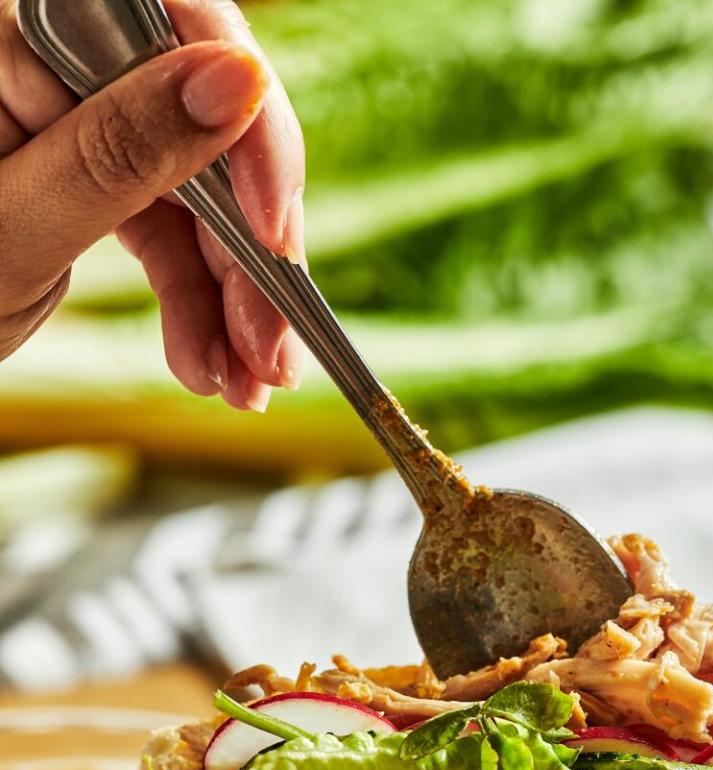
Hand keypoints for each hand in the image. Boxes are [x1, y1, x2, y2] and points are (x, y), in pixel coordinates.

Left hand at [0, 0, 304, 408]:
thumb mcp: (16, 227)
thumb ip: (123, 152)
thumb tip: (234, 81)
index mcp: (16, 33)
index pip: (174, 28)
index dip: (246, 127)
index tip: (272, 231)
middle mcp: (56, 60)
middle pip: (204, 126)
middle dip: (250, 250)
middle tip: (272, 340)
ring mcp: (80, 117)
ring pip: (200, 191)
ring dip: (236, 295)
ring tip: (245, 376)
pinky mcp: (96, 172)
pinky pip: (172, 228)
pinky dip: (200, 301)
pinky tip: (209, 357)